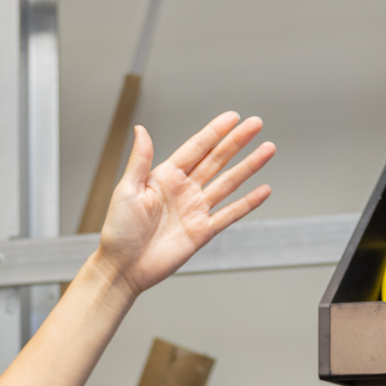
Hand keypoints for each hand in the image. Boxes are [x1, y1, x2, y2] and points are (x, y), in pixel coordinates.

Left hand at [92, 113, 274, 296]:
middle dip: (237, 141)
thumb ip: (140, 160)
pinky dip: (248, 203)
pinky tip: (263, 190)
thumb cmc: (118, 231)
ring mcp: (195, 210)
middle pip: (217, 160)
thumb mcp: (126, 190)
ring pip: (228, 183)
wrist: (123, 268)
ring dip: (248, 166)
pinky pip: (230, 214)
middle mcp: (183, 190)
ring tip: (267, 150)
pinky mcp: (202, 232)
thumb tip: (141, 129)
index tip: (233, 117)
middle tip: (256, 124)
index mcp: (165, 177)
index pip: (196, 148)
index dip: (215, 131)